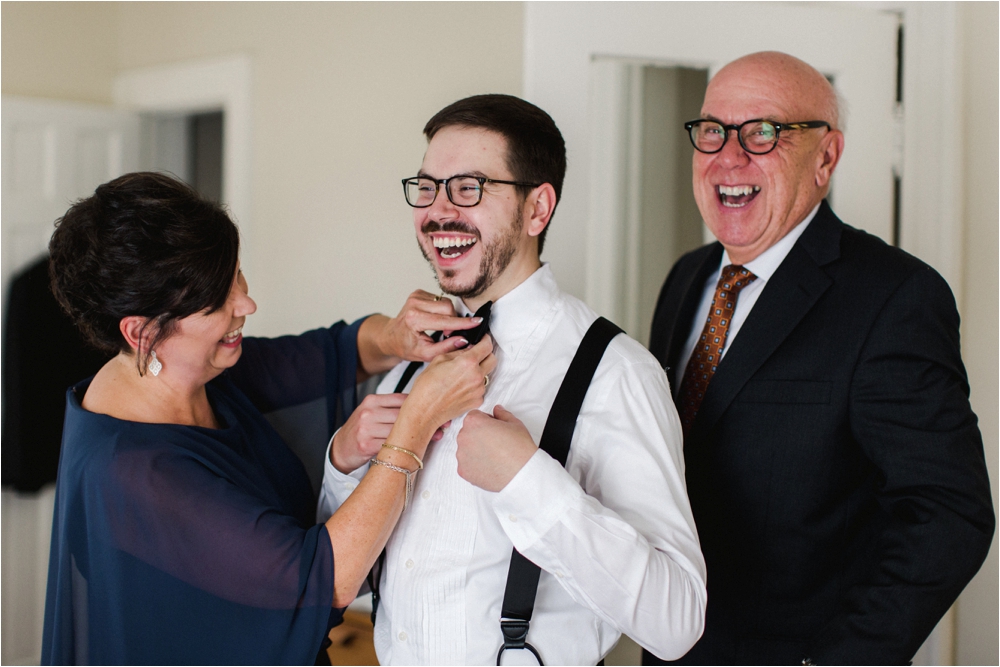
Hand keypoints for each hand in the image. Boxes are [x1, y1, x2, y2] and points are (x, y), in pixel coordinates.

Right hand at [331, 394, 451, 472]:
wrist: (340, 449)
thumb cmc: (363, 430)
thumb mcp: (374, 413)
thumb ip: (394, 408)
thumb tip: (426, 407)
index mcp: (372, 400)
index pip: (403, 399)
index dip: (423, 405)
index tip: (440, 410)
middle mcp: (369, 412)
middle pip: (404, 414)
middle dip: (425, 420)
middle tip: (444, 425)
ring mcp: (366, 428)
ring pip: (400, 430)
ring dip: (420, 435)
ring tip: (437, 436)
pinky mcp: (366, 445)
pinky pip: (392, 445)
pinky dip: (407, 447)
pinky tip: (419, 448)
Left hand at [365, 290, 483, 371]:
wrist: (391, 336)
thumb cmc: (406, 346)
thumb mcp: (425, 354)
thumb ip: (446, 348)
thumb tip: (464, 340)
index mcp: (414, 319)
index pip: (444, 320)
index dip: (462, 323)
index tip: (477, 322)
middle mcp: (414, 304)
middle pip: (448, 307)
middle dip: (454, 320)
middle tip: (448, 334)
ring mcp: (415, 296)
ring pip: (446, 302)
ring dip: (448, 315)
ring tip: (441, 327)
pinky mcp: (418, 292)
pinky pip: (440, 299)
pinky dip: (442, 310)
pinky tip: (435, 318)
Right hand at [400, 336, 496, 441]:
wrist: (425, 411)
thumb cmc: (427, 387)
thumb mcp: (438, 359)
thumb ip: (457, 351)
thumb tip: (469, 348)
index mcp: (467, 363)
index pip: (487, 346)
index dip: (485, 340)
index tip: (483, 339)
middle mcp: (476, 376)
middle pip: (492, 359)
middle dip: (486, 354)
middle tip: (475, 355)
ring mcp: (479, 390)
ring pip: (487, 374)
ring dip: (479, 371)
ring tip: (462, 375)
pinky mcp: (477, 401)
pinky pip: (481, 388)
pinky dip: (475, 385)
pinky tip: (461, 386)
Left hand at [456, 405, 536, 491]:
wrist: (522, 472)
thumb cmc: (519, 448)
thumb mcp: (514, 423)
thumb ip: (502, 414)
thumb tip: (497, 410)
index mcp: (474, 422)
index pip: (474, 416)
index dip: (486, 421)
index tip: (494, 429)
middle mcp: (463, 437)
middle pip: (467, 432)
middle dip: (478, 435)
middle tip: (494, 443)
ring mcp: (461, 455)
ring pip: (466, 449)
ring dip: (475, 450)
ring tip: (493, 456)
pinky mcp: (463, 471)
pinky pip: (466, 464)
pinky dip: (475, 465)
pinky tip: (488, 465)